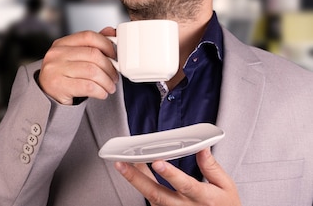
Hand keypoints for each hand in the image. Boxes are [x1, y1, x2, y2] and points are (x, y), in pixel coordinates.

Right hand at [38, 27, 118, 104]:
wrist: (46, 95)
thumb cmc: (63, 75)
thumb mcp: (74, 57)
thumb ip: (91, 45)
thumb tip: (111, 32)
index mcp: (62, 43)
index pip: (88, 36)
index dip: (106, 44)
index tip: (114, 55)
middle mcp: (56, 54)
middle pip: (93, 54)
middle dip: (110, 67)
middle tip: (114, 77)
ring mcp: (55, 69)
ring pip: (92, 71)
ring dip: (107, 81)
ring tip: (110, 87)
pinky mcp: (58, 85)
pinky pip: (88, 86)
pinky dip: (100, 91)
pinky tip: (102, 93)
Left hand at [114, 148, 240, 205]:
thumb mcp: (226, 187)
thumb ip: (212, 167)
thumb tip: (202, 147)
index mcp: (203, 198)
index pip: (185, 185)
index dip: (171, 174)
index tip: (158, 162)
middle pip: (157, 194)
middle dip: (137, 178)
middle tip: (122, 163)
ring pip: (150, 197)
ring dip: (135, 180)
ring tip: (122, 163)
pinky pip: (151, 201)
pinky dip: (141, 186)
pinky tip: (133, 173)